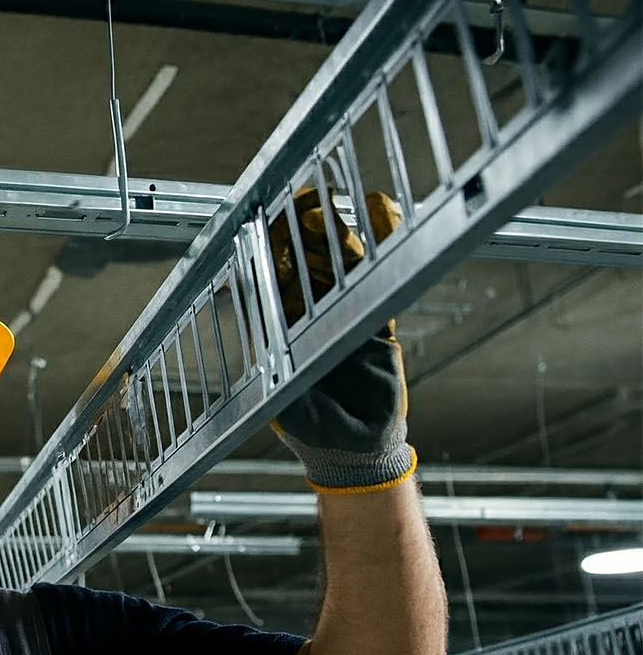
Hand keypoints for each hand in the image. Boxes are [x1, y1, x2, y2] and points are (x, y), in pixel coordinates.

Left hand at [268, 188, 415, 492]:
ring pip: (344, 266)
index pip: (274, 279)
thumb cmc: (312, 430)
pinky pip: (381, 281)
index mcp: (280, 330)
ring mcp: (347, 316)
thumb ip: (285, 367)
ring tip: (343, 204)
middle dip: (307, 231)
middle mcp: (311, 317)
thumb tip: (271, 332)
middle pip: (308, 262)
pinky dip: (382, 248)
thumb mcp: (286, 399)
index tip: (273, 220)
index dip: (273, 249)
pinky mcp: (378, 324)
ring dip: (342, 233)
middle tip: (309, 202)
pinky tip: (382, 217)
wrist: (357, 452)